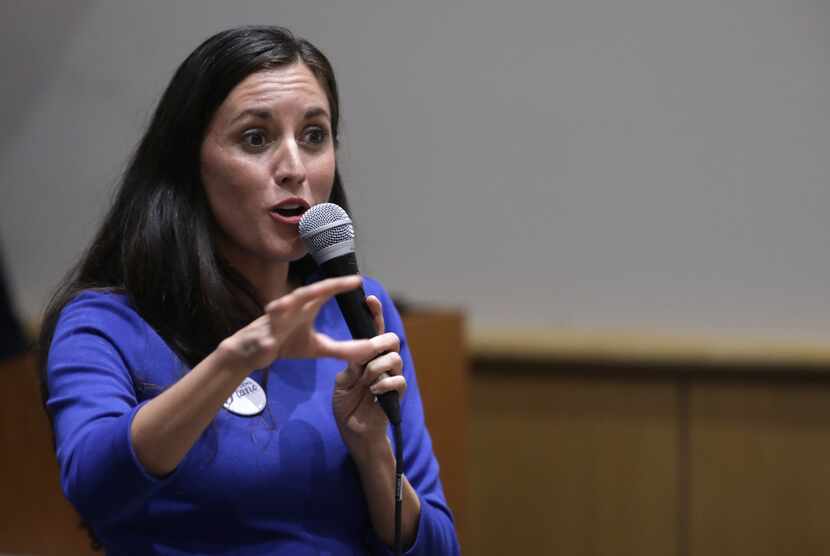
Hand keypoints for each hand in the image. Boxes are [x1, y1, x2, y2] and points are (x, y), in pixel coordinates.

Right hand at [218, 276, 377, 372]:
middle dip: (324, 287)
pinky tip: (271, 335)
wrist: (253, 352)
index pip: (324, 292)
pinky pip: (264, 337)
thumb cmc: (285, 343)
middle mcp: (290, 307)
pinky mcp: (261, 337)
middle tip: (342, 282)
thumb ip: (341, 348)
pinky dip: (267, 336)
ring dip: (287, 304)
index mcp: (304, 307)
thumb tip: (368, 350)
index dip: (339, 285)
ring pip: (281, 307)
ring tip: (298, 298)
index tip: (358, 281)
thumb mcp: (317, 348)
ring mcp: (274, 321)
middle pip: (307, 293)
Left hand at [332, 295, 406, 460]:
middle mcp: (382, 364)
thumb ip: (352, 365)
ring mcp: (391, 378)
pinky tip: (373, 391)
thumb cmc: (347, 406)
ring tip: (366, 381)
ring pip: (395, 358)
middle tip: (368, 355)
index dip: (374, 314)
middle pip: (392, 340)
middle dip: (381, 343)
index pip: (374, 331)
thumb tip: (360, 353)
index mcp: (367, 357)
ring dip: (377, 368)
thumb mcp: (343, 382)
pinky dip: (384, 383)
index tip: (369, 299)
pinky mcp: (397, 394)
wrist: (354, 432)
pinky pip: (398, 380)